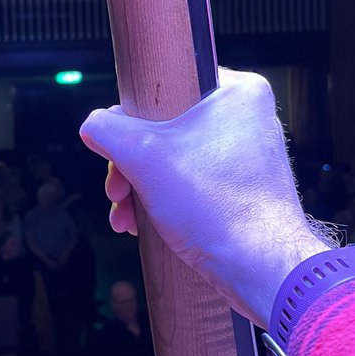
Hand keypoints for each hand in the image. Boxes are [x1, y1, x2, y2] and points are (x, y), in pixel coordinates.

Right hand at [80, 68, 330, 327]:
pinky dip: (167, 201)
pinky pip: (195, 183)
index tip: (118, 147)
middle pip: (166, 129)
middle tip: (117, 190)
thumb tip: (93, 125)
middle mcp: (249, 118)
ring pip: (176, 160)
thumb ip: (108, 131)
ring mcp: (249, 155)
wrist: (261, 269)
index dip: (132, 118)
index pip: (167, 86)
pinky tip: (145, 225)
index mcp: (237, 92)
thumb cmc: (219, 207)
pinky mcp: (246, 188)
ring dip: (142, 188)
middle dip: (132, 166)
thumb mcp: (144, 157)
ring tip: (126, 215)